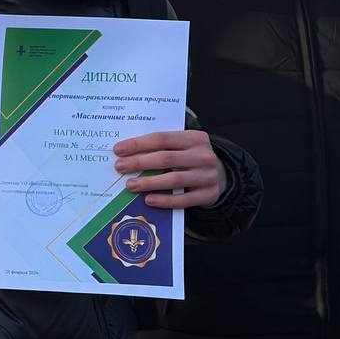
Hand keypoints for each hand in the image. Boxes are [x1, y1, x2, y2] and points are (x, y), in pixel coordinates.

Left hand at [112, 128, 226, 210]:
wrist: (221, 176)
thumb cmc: (190, 159)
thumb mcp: (182, 146)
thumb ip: (162, 147)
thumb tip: (127, 153)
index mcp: (195, 138)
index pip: (162, 138)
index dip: (139, 144)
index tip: (118, 150)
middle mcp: (204, 155)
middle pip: (166, 158)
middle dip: (140, 163)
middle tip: (120, 167)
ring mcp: (208, 176)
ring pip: (174, 179)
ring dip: (149, 183)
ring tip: (130, 185)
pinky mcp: (209, 194)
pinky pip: (184, 200)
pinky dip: (165, 200)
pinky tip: (148, 200)